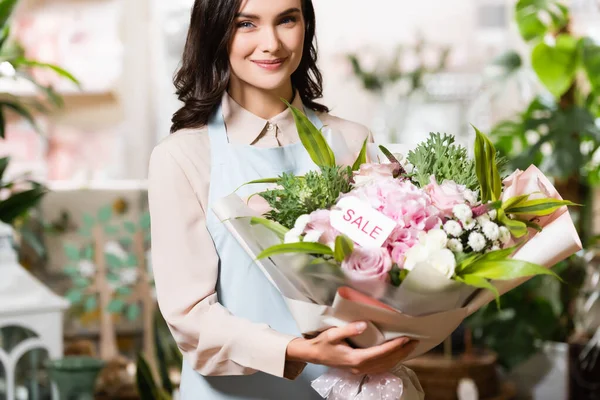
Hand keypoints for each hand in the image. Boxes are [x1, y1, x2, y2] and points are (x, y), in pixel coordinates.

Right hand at [286, 322, 417, 374]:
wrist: (313, 355)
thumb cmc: (322, 343)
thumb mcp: (332, 334)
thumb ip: (348, 330)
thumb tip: (363, 325)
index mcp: (355, 358)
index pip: (380, 353)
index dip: (394, 346)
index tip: (406, 338)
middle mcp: (360, 367)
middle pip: (386, 361)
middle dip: (402, 352)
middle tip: (414, 342)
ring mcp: (360, 370)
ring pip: (385, 366)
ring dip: (398, 357)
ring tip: (409, 348)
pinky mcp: (359, 369)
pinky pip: (380, 368)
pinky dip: (391, 362)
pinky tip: (396, 356)